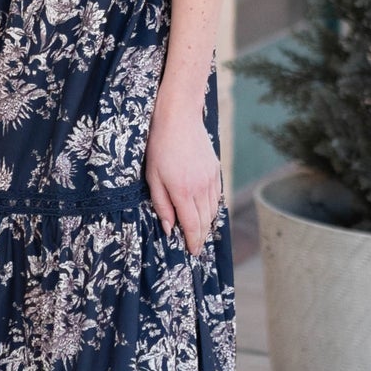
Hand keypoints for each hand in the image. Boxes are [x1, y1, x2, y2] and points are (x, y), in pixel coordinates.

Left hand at [144, 80, 221, 253]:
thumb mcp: (152, 177)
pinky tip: (207, 212)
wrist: (179, 118)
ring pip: (213, 210)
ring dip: (208, 224)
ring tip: (201, 234)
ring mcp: (211, 179)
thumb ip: (162, 205)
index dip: (193, 241)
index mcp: (183, 192)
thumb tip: (169, 229)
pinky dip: (213, 208)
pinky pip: (217, 196)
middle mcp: (201, 188)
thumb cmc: (159, 146)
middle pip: (205, 221)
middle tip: (196, 247)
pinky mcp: (215, 170)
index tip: (192, 252)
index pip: (192, 225)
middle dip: (201, 237)